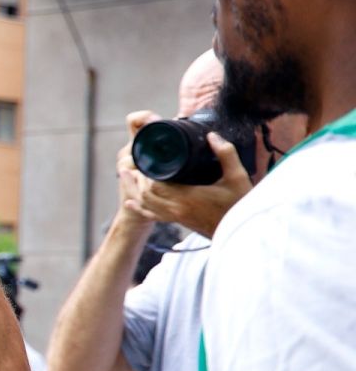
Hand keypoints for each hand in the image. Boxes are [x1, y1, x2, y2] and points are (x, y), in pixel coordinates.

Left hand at [117, 110, 249, 238]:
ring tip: (125, 173)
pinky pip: (153, 215)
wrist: (244, 234)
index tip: (145, 156)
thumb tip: (212, 136)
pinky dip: (139, 208)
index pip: (155, 184)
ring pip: (145, 204)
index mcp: (188, 198)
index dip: (146, 171)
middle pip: (146, 193)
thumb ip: (226, 154)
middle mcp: (177, 209)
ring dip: (134, 189)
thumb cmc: (241, 206)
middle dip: (137, 177)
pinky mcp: (178, 222)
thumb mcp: (238, 177)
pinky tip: (130, 201)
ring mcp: (176, 217)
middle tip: (134, 160)